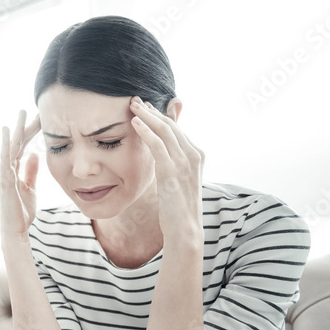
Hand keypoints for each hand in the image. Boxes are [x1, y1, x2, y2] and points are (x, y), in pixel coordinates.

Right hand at [0, 110, 40, 242]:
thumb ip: (30, 171)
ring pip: (11, 146)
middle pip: (17, 143)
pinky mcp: (4, 179)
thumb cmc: (21, 212)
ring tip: (21, 113)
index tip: (41, 119)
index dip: (31, 132)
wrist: (16, 231)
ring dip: (16, 129)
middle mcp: (4, 168)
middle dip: (25, 126)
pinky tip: (9, 131)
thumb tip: (34, 154)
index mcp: (11, 169)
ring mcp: (2, 173)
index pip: (22, 146)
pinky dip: (6, 143)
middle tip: (33, 109)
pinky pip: (5, 157)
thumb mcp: (30, 187)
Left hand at [129, 98, 203, 242]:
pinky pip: (158, 146)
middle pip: (171, 125)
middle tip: (135, 100)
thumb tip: (161, 152)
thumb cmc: (178, 207)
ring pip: (165, 131)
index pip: (176, 129)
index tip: (144, 107)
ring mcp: (185, 163)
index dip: (159, 115)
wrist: (186, 229)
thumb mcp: (176, 179)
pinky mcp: (172, 172)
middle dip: (152, 111)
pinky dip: (146, 132)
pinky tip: (135, 123)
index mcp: (196, 155)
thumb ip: (170, 162)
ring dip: (147, 115)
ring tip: (132, 106)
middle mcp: (194, 155)